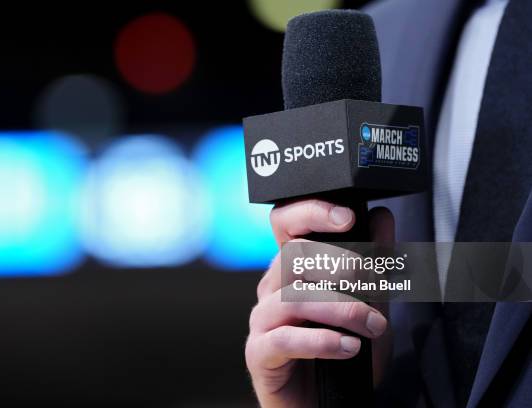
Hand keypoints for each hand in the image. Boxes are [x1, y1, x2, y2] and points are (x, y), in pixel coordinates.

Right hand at [245, 199, 393, 407]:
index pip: (286, 223)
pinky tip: (349, 349)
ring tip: (373, 326)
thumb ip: (374, 263)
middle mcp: (272, 288)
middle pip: (293, 256)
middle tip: (374, 283)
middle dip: (341, 265)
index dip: (310, 212)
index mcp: (292, 269)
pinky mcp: (259, 353)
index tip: (347, 217)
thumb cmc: (342, 352)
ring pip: (293, 296)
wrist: (328, 404)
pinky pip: (285, 338)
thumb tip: (381, 216)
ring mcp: (261, 320)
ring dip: (341, 308)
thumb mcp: (370, 303)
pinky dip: (322, 342)